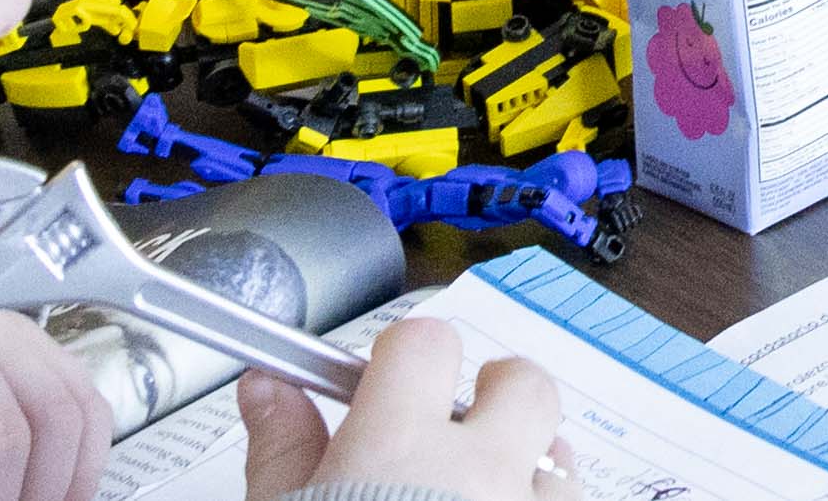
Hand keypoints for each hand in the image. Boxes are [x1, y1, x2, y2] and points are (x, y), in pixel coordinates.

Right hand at [243, 317, 566, 496]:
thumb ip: (281, 450)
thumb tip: (266, 386)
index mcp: (399, 449)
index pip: (425, 343)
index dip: (406, 356)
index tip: (387, 380)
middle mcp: (480, 472)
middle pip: (525, 384)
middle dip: (497, 395)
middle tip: (456, 429)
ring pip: (560, 457)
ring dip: (528, 464)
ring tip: (478, 492)